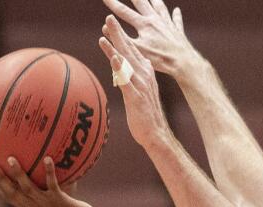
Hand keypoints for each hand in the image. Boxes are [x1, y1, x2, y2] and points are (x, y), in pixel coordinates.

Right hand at [0, 156, 101, 206]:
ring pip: (29, 189)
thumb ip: (47, 192)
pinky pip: (53, 186)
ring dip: (19, 174)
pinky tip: (47, 158)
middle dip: (1, 179)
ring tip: (12, 159)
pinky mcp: (61, 202)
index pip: (9, 197)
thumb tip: (46, 169)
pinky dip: (49, 172)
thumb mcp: (53, 206)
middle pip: (13, 193)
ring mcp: (47, 205)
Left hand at [100, 17, 172, 149]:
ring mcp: (140, 85)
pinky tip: (113, 57)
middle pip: (128, 50)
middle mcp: (144, 75)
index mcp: (144, 72)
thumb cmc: (145, 113)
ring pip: (126, 62)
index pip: (131, 51)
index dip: (120, 37)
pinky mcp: (136, 96)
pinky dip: (119, 68)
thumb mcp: (140, 90)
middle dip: (118, 33)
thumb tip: (136, 66)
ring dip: (115, 47)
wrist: (156, 133)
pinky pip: (126, 80)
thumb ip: (136, 77)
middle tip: (109, 17)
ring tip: (106, 33)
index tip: (110, 24)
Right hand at [102, 0, 201, 76]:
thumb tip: (106, 29)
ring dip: (154, 0)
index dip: (113, 4)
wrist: (183, 61)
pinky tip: (176, 10)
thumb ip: (121, 38)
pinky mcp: (177, 30)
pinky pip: (176, 20)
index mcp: (144, 24)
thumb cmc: (159, 57)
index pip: (124, 12)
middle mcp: (155, 20)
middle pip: (142, 3)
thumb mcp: (136, 49)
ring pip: (160, 7)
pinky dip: (175, 15)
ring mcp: (167, 24)